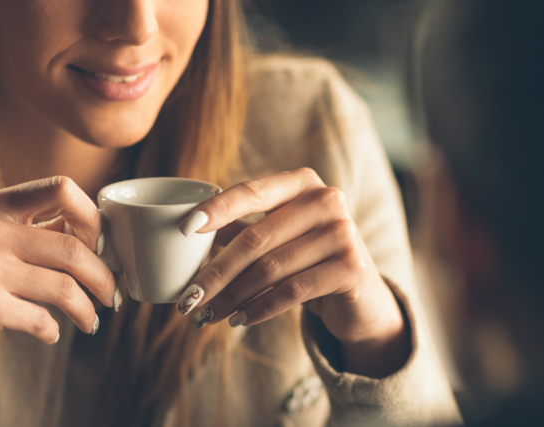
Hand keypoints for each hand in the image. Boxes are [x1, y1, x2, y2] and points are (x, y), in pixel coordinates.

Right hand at [0, 177, 117, 394]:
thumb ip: (26, 228)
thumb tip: (94, 235)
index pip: (63, 188)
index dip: (92, 217)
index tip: (99, 244)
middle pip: (76, 248)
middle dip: (104, 277)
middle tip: (111, 294)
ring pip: (67, 288)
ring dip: (88, 310)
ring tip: (92, 320)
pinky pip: (43, 320)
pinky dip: (53, 331)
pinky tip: (50, 333)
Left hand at [176, 168, 408, 376]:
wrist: (361, 297)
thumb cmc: (309, 260)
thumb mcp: (277, 238)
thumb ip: (241, 229)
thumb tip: (185, 230)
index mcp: (303, 183)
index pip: (252, 191)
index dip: (216, 210)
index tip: (183, 230)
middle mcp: (327, 200)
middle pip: (256, 239)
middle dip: (215, 273)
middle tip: (187, 299)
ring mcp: (342, 233)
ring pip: (270, 269)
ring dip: (232, 297)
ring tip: (207, 315)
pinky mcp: (350, 268)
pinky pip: (292, 291)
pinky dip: (259, 308)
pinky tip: (239, 320)